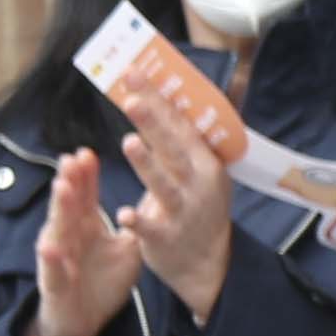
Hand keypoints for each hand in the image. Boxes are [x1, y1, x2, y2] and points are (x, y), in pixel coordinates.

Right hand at [23, 149, 138, 335]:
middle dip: (70, 183)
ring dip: (58, 211)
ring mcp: (58, 259)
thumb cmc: (101, 281)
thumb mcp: (125, 250)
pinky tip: (50, 248)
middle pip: (68, 206)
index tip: (87, 153)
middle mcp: (68, 238)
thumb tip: (158, 201)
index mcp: (86, 228)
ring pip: (57, 231)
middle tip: (71, 159)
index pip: (84, 197)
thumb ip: (135, 226)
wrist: (82, 320)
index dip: (86, 176)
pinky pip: (52, 271)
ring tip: (61, 188)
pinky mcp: (54, 284)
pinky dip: (51, 260)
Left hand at [100, 75, 236, 322]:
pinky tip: (126, 214)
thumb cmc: (198, 207)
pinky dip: (140, 222)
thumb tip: (165, 98)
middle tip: (133, 99)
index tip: (136, 73)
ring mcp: (184, 211)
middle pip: (174, 148)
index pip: (181, 124)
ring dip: (148, 165)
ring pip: (164, 185)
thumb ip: (183, 140)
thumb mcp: (202, 172)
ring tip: (130, 143)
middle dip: (154, 123)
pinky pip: (151, 228)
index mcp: (205, 163)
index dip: (159, 98)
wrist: (208, 262)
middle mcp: (198, 184)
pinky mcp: (166, 238)